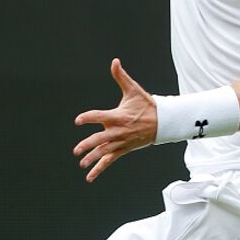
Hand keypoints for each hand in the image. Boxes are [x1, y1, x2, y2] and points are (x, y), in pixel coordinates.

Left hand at [73, 58, 156, 181]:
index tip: (78, 120)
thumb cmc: (146, 105)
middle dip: (87, 145)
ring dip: (92, 159)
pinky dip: (99, 169)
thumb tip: (115, 61)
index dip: (88, 118)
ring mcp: (120, 142)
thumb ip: (121, 77)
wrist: (163, 121)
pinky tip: (89, 177)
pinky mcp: (123, 150)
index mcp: (117, 116)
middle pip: (99, 139)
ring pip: (103, 152)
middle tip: (76, 150)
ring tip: (82, 163)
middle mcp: (117, 131)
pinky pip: (109, 161)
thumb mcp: (134, 90)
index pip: (99, 117)